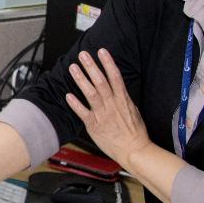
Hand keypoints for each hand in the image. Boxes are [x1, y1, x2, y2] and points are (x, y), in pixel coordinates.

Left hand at [64, 48, 149, 167]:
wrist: (134, 150)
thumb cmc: (135, 132)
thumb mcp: (133, 110)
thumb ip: (123, 98)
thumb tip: (118, 88)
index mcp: (123, 100)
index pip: (115, 77)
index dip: (108, 63)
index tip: (102, 51)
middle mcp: (112, 104)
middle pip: (101, 82)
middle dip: (91, 67)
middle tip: (83, 55)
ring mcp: (103, 114)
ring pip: (91, 94)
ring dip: (81, 80)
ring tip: (73, 68)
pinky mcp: (95, 126)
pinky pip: (84, 113)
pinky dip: (76, 104)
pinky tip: (68, 95)